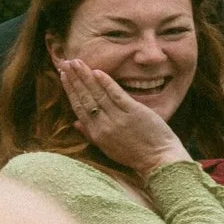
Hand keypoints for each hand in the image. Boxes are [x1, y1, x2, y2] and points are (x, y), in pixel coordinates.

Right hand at [54, 54, 190, 176]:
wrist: (160, 161)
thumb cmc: (135, 155)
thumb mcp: (108, 149)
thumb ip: (90, 135)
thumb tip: (74, 123)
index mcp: (97, 134)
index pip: (79, 108)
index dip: (70, 90)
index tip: (63, 76)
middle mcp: (105, 125)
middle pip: (85, 98)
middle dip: (74, 79)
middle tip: (65, 63)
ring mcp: (119, 118)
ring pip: (98, 94)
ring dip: (86, 76)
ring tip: (76, 63)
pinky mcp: (135, 112)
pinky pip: (117, 95)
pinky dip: (107, 83)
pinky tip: (98, 71)